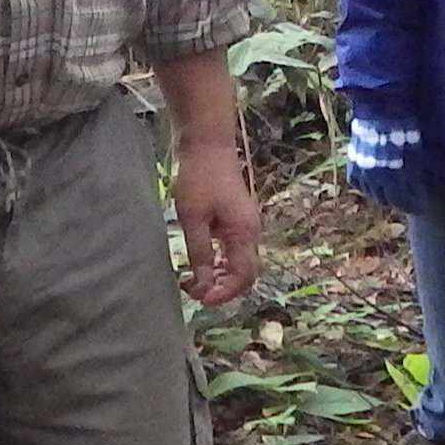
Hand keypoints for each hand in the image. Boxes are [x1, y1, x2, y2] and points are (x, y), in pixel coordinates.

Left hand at [174, 140, 261, 305]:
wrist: (208, 145)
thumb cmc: (199, 178)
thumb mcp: (193, 219)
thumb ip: (199, 253)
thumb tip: (201, 284)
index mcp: (244, 233)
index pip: (242, 277)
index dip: (223, 293)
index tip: (200, 299)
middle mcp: (251, 232)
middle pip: (245, 273)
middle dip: (222, 288)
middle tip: (195, 293)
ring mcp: (246, 225)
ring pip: (239, 262)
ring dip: (220, 276)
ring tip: (195, 281)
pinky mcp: (237, 219)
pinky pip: (234, 250)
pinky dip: (220, 262)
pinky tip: (202, 262)